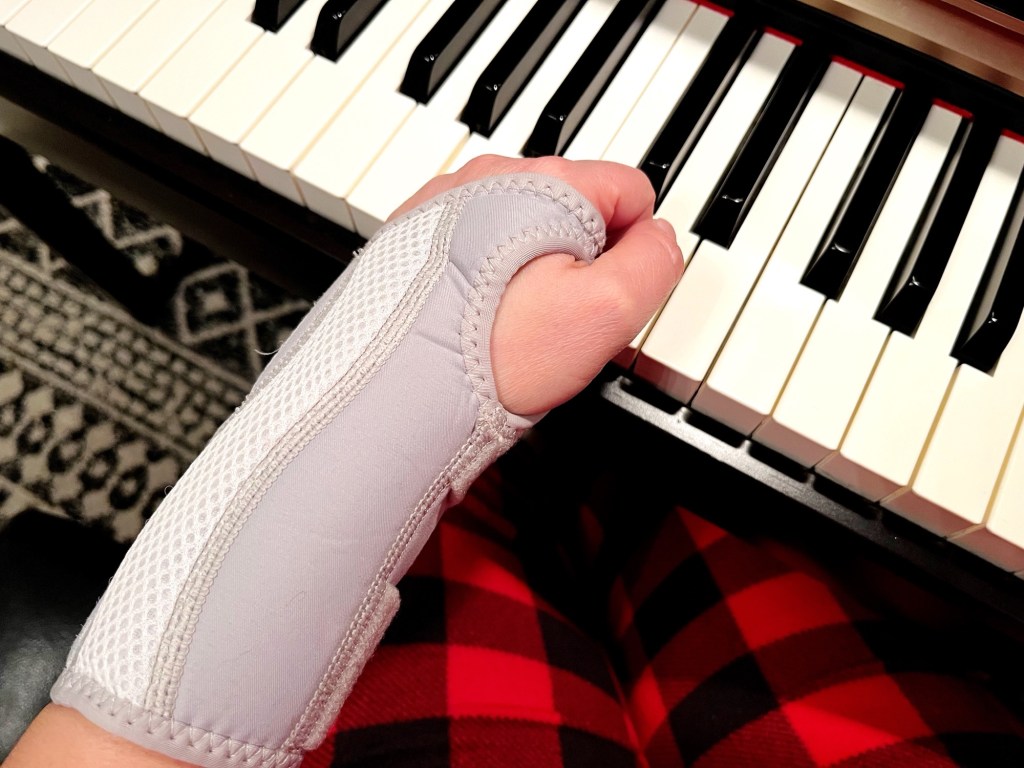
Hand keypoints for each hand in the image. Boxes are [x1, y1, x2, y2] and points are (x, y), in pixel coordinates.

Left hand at [389, 155, 684, 415]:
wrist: (396, 387)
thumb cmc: (495, 354)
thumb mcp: (609, 312)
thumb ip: (655, 263)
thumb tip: (659, 239)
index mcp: (546, 182)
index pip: (631, 191)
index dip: (634, 249)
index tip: (608, 293)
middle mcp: (491, 176)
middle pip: (575, 209)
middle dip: (581, 259)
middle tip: (562, 318)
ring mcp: (447, 202)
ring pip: (524, 229)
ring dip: (533, 269)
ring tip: (515, 324)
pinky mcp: (415, 235)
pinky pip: (476, 246)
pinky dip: (487, 277)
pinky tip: (478, 317)